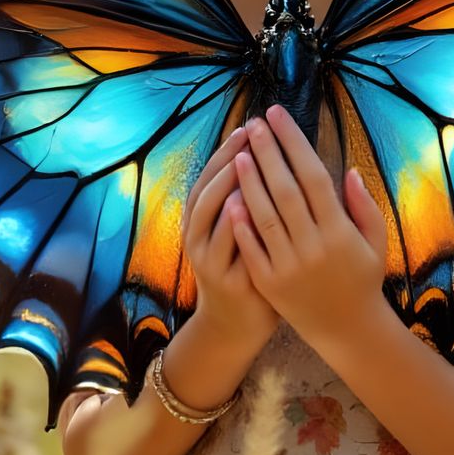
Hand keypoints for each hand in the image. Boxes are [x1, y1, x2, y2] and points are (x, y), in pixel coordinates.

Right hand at [182, 125, 279, 351]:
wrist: (236, 326)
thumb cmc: (243, 270)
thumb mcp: (234, 234)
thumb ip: (241, 200)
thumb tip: (257, 155)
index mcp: (200, 221)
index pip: (209, 178)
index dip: (225, 152)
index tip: (246, 128)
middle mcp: (197, 237)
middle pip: (206, 191)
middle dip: (226, 161)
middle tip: (248, 135)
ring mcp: (208, 260)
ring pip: (210, 217)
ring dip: (225, 187)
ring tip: (243, 161)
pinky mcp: (225, 281)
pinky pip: (229, 248)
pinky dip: (235, 226)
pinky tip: (247, 205)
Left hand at [229, 104, 389, 349]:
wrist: (348, 330)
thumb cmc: (362, 279)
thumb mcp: (375, 241)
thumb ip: (364, 205)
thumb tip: (349, 170)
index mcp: (340, 230)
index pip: (313, 175)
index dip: (294, 143)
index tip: (279, 116)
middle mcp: (314, 245)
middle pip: (285, 190)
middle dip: (268, 152)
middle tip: (254, 124)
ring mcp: (290, 266)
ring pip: (265, 216)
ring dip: (250, 182)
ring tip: (239, 153)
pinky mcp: (271, 284)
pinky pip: (253, 249)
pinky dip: (242, 224)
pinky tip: (230, 198)